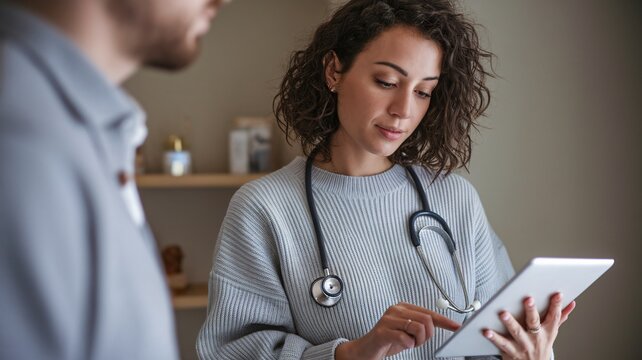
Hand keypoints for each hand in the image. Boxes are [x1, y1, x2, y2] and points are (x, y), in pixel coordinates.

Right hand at [335, 302, 459, 359]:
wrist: (366, 350)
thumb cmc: (388, 340)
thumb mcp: (408, 332)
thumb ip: (421, 326)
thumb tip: (444, 324)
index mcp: (403, 307)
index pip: (429, 312)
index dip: (445, 321)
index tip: (457, 327)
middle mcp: (396, 309)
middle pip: (426, 320)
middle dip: (428, 335)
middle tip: (418, 341)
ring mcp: (388, 319)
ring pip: (418, 328)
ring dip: (417, 341)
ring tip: (409, 343)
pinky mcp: (382, 331)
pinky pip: (406, 339)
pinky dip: (407, 345)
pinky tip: (401, 345)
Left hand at [482, 293, 575, 359]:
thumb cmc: (540, 346)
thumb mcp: (552, 332)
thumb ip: (560, 317)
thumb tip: (572, 303)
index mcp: (547, 332)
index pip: (554, 317)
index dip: (556, 306)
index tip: (557, 294)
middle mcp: (536, 338)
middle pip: (534, 323)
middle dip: (532, 311)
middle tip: (528, 299)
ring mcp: (524, 345)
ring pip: (517, 332)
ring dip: (510, 323)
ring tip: (503, 313)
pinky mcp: (511, 351)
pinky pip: (502, 344)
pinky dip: (494, 337)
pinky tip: (487, 331)